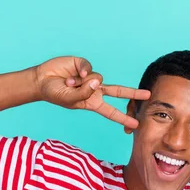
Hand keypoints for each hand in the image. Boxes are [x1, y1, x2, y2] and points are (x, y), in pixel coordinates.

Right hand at [34, 56, 150, 128]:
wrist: (42, 81)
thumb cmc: (55, 94)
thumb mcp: (70, 99)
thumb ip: (84, 93)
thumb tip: (97, 80)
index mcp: (92, 103)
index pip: (111, 112)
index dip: (123, 118)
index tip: (135, 124)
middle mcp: (94, 90)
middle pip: (118, 91)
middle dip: (133, 93)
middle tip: (148, 95)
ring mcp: (90, 77)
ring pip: (98, 78)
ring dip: (82, 82)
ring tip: (68, 83)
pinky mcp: (84, 65)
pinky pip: (89, 67)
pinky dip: (82, 70)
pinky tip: (74, 73)